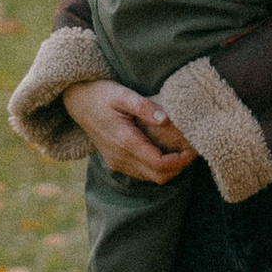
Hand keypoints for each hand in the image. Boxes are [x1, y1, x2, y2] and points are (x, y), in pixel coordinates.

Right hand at [62, 78, 193, 182]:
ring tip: (182, 151)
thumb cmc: (101, 94)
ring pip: (150, 177)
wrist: (77, 101)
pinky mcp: (115, 162)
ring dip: (169, 169)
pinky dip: (156, 168)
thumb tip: (165, 119)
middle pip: (158, 176)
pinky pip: (141, 173)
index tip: (193, 150)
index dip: (180, 161)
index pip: (159, 163)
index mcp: (125, 141)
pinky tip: (164, 152)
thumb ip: (144, 107)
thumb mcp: (123, 94)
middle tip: (192, 151)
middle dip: (179, 167)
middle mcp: (120, 157)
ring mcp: (116, 162)